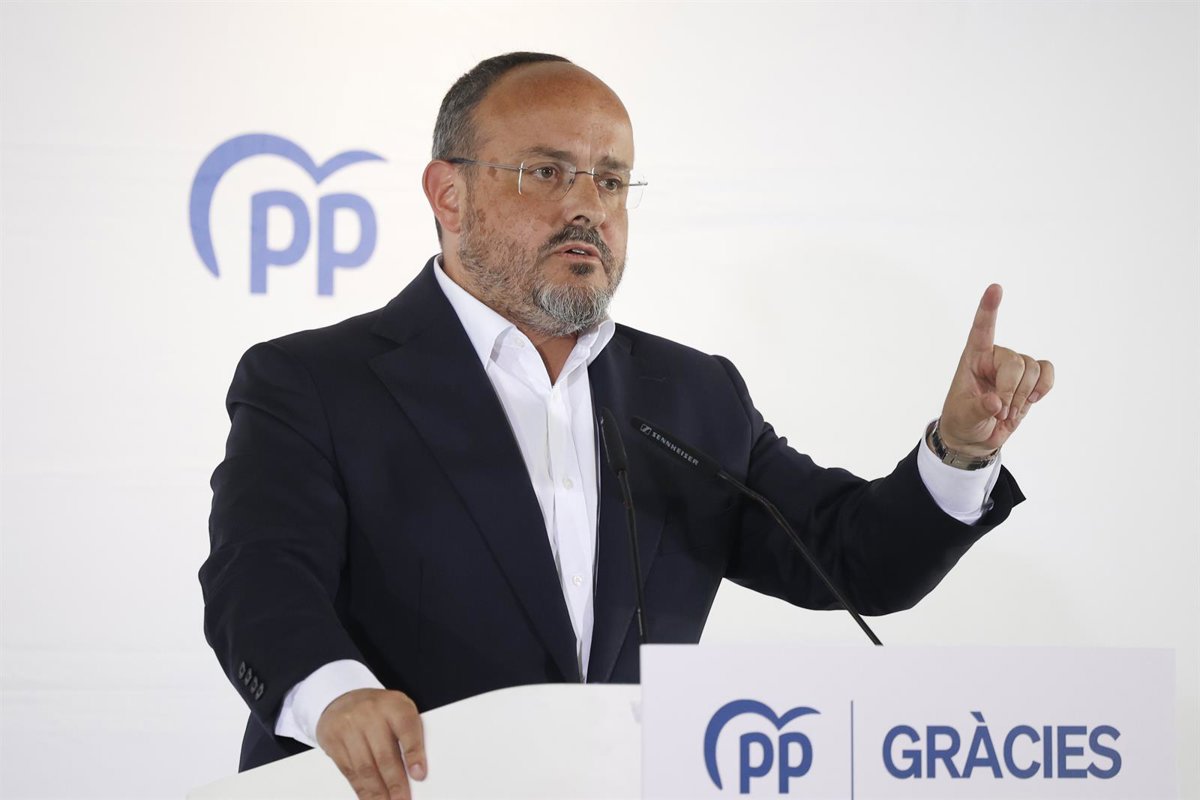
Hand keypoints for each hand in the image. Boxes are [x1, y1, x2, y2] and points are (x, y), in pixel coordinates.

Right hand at [315, 688, 426, 799]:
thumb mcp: (399, 710)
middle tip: (402, 799)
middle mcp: (370, 713)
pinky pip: (348, 770)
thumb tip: (418, 771)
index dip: (414, 754)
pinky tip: (369, 798)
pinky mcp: (333, 740)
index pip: (407, 729)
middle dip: (395, 783)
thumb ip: (410, 735)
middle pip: (384, 754)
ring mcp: (349, 727)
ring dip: (377, 792)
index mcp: (393, 704)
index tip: (419, 776)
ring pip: (364, 767)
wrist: (343, 698)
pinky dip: (360, 789)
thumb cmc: (380, 710)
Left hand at [938, 284, 1053, 455]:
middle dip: (1011, 391)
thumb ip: (979, 408)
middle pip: (1015, 362)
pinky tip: (1032, 400)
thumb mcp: (964, 416)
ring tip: (1008, 411)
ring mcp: (1014, 366)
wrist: (976, 437)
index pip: (981, 330)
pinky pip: (1047, 371)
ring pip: (1032, 369)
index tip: (995, 288)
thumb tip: (996, 402)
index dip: (989, 308)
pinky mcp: (1030, 378)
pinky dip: (1044, 387)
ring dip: (1024, 395)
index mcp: (972, 359)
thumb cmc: (964, 420)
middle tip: (1000, 411)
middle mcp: (994, 357)